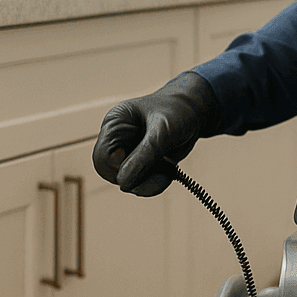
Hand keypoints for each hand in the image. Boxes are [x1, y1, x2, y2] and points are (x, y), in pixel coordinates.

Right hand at [93, 71, 219, 195]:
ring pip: (127, 183)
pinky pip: (140, 185)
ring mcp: (128, 154)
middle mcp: (117, 140)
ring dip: (149, 182)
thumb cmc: (177, 111)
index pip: (102, 158)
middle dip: (137, 178)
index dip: (120, 168)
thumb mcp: (162, 131)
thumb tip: (125, 182)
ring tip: (167, 167)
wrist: (194, 113)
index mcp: (115, 124)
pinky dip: (155, 183)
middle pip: (111, 174)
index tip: (146, 164)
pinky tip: (167, 169)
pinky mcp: (140, 165)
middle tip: (161, 171)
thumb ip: (144, 156)